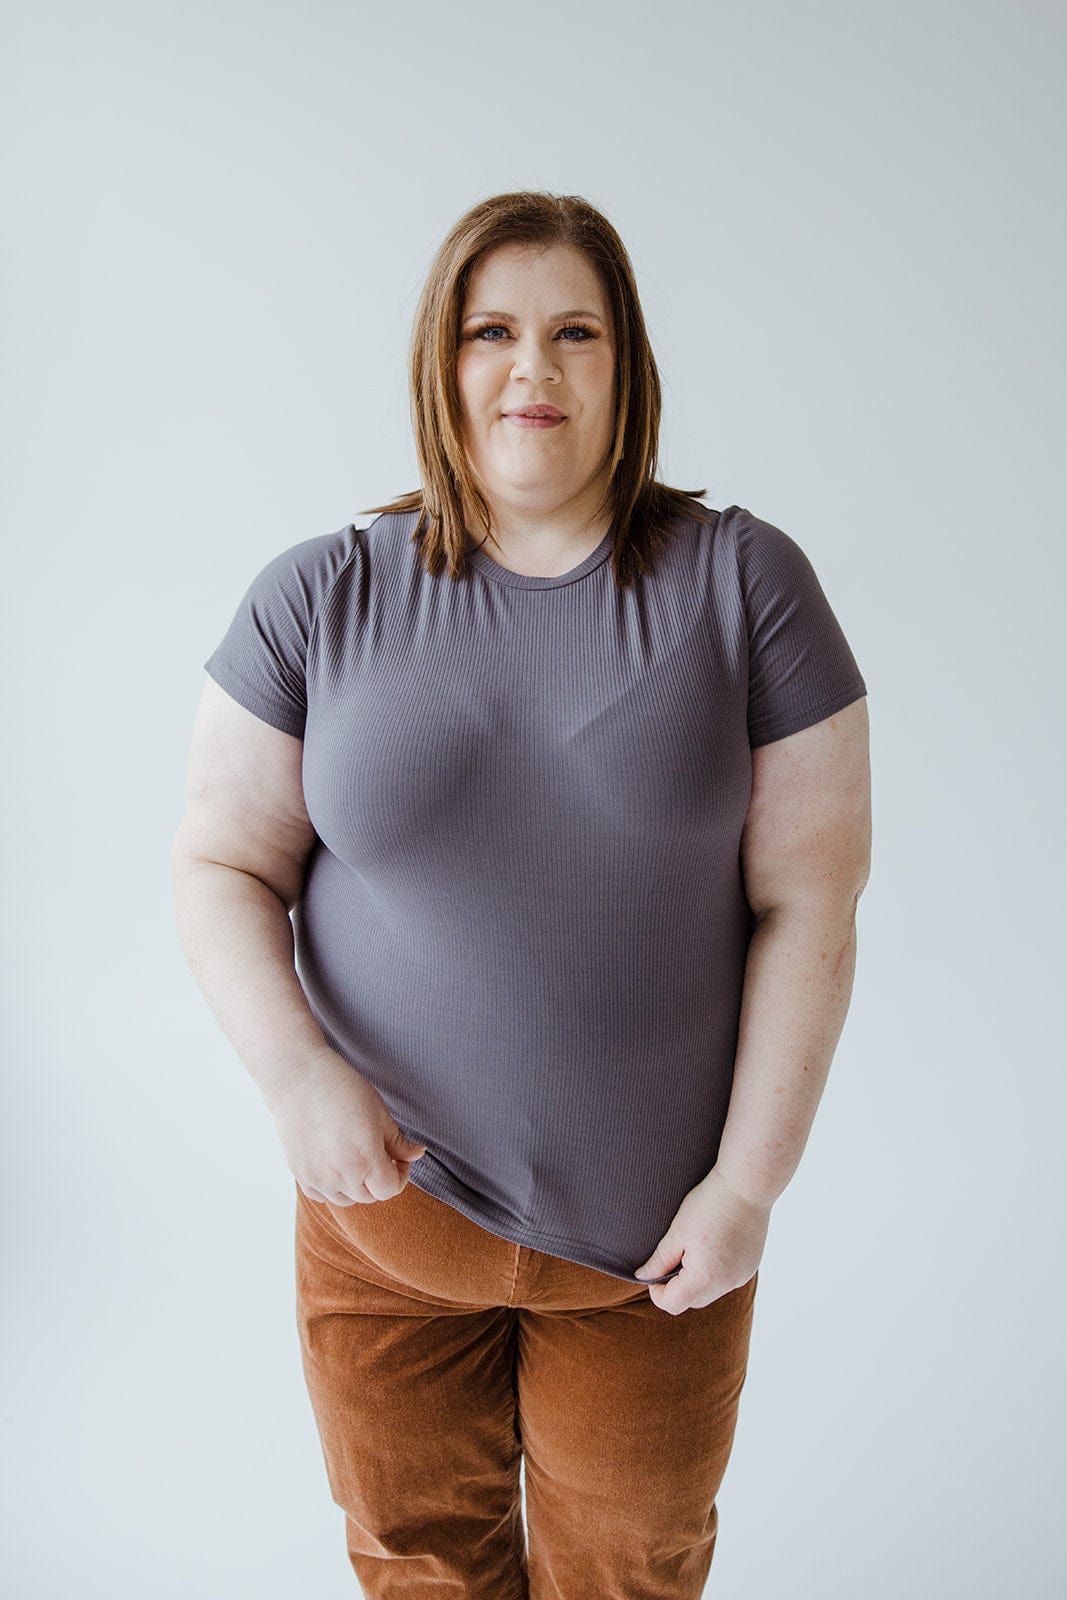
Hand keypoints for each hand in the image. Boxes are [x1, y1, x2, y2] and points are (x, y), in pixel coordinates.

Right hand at [266, 1047, 427, 1204]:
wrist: (298, 1078)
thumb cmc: (342, 1089)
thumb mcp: (379, 1112)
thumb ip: (398, 1141)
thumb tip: (417, 1155)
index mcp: (365, 1159)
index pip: (390, 1189)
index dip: (401, 1175)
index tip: (399, 1158)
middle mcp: (340, 1175)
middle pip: (370, 1196)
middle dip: (380, 1179)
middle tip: (379, 1154)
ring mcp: (317, 1177)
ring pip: (346, 1199)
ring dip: (357, 1186)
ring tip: (356, 1158)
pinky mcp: (300, 1173)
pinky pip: (322, 1195)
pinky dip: (332, 1187)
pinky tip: (335, 1163)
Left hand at [632, 1167, 771, 1314]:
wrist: (746, 1185)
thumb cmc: (709, 1204)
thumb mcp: (677, 1231)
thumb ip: (659, 1260)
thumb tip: (643, 1276)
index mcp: (704, 1279)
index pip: (672, 1304)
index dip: (656, 1291)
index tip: (654, 1268)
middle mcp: (726, 1285)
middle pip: (692, 1300)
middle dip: (677, 1285)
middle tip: (673, 1254)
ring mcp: (741, 1277)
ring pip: (710, 1290)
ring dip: (696, 1279)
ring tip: (694, 1247)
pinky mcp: (750, 1267)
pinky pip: (726, 1279)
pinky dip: (715, 1271)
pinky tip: (713, 1245)